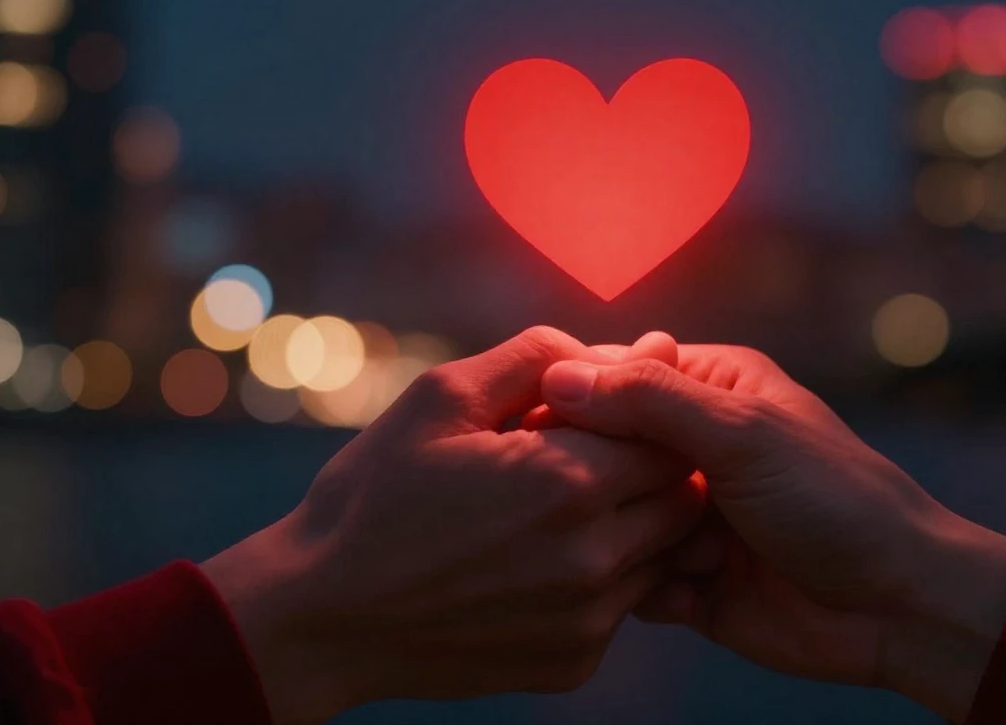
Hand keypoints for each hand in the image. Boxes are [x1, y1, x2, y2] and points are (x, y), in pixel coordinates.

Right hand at [201, 327, 704, 724]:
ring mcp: (588, 620)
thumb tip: (635, 344)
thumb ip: (541, 357)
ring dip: (631, 525)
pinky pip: (622, 606)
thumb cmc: (375, 494)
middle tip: (583, 457)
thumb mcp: (443, 396)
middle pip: (681, 499)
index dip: (643, 417)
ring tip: (556, 509)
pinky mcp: (573, 661)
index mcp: (569, 482)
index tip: (598, 415)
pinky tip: (536, 563)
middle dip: (649, 469)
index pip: (671, 436)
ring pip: (661, 555)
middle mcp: (594, 559)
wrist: (324, 618)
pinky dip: (599, 580)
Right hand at [540, 345, 1005, 721]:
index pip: (612, 375)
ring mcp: (686, 513)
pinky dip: (648, 589)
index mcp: (708, 387)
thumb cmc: (835, 499)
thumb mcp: (742, 433)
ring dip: (630, 541)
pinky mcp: (686, 577)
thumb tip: (558, 375)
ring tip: (692, 552)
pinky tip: (692, 593)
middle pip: (601, 450)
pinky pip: (631, 578)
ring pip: (609, 518)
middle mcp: (690, 446)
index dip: (571, 399)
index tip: (535, 428)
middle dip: (598, 480)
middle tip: (613, 504)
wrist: (895, 605)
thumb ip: (651, 400)